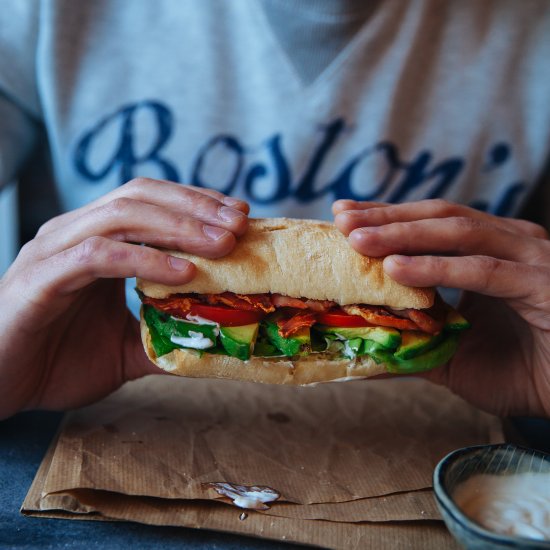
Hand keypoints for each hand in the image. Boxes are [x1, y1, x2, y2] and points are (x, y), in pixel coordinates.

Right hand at [0, 178, 248, 418]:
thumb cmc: (54, 362)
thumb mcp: (124, 347)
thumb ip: (164, 336)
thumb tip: (215, 339)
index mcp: (96, 240)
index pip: (151, 202)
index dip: (197, 204)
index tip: (240, 217)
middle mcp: (75, 233)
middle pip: (142, 196)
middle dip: (197, 207)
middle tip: (240, 224)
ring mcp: (56, 250)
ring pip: (123, 215)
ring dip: (180, 227)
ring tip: (223, 244)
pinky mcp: (42, 277)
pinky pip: (99, 255)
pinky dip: (145, 260)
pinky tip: (184, 273)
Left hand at [334, 199, 549, 417]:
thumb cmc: (526, 372)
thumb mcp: (457, 355)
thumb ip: (415, 344)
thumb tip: (363, 347)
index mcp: (491, 251)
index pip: (430, 224)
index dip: (387, 217)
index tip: (343, 216)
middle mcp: (511, 244)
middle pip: (439, 217)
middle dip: (387, 217)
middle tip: (342, 219)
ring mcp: (530, 259)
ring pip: (458, 233)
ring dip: (403, 234)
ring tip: (358, 240)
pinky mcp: (543, 283)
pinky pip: (482, 270)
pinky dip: (438, 268)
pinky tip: (397, 269)